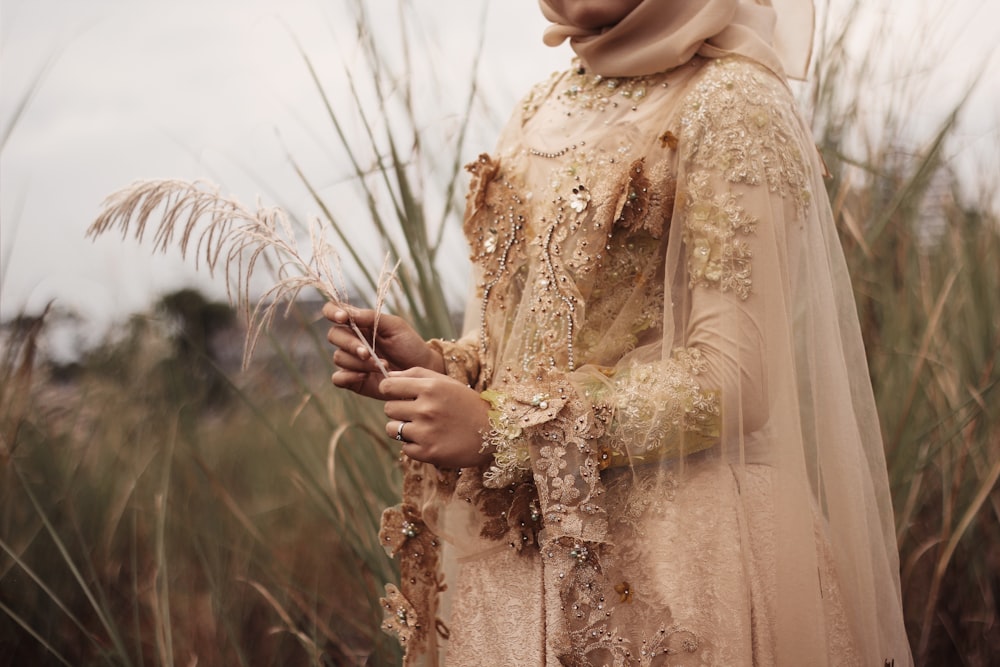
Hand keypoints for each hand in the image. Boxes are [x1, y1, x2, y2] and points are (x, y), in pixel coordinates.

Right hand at [323, 304, 443, 399]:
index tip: (343, 318)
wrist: (422, 371)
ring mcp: (351, 360)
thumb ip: (371, 318)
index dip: (333, 312)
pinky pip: (338, 378)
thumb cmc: (410, 345)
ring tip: (381, 365)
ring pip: (339, 357)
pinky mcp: (353, 380)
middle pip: (334, 335)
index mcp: (359, 323)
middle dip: (351, 343)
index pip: (334, 311)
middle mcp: (352, 340)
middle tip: (368, 352)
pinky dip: (349, 377)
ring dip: (359, 362)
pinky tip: (365, 376)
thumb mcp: (395, 326)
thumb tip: (348, 313)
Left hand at [380, 367, 492, 468]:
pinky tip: (431, 440)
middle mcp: (426, 409)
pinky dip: (414, 445)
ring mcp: (426, 432)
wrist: (493, 432)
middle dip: (399, 410)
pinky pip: (404, 448)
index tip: (397, 395)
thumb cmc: (466, 403)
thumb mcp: (445, 382)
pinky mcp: (427, 452)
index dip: (389, 391)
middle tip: (418, 413)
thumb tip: (388, 376)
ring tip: (422, 427)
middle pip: (388, 408)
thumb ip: (415, 374)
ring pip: (391, 429)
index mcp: (430, 388)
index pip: (387, 387)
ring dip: (402, 429)